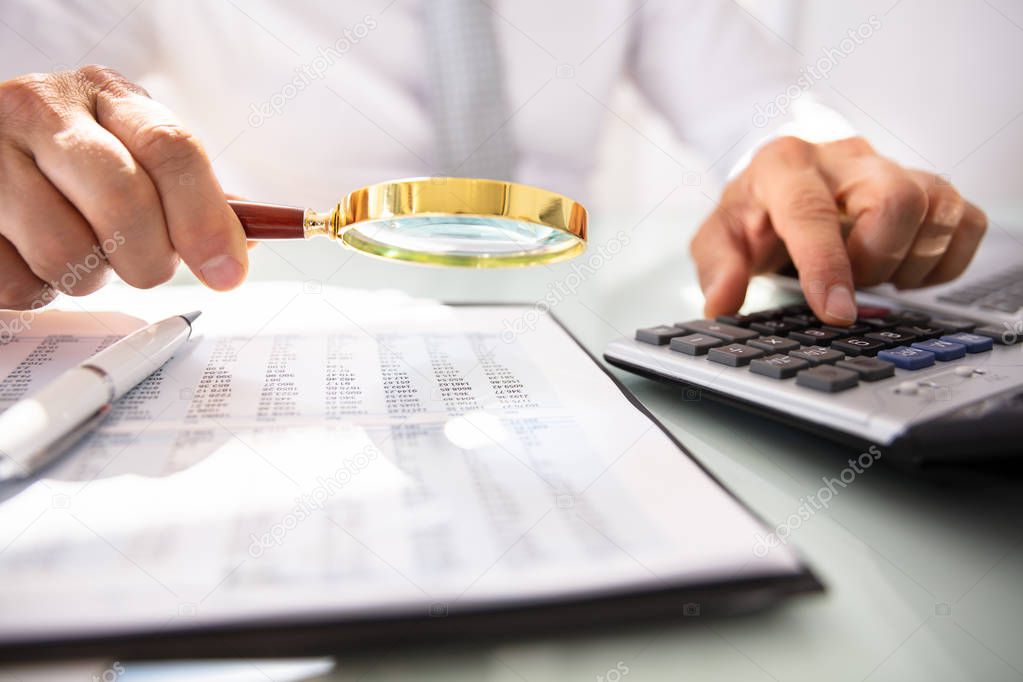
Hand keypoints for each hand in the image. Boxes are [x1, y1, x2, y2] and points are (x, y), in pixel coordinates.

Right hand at [0, 66, 247, 309]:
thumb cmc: (78, 160)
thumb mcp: (134, 153)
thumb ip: (192, 194)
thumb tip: (244, 246)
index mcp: (106, 96)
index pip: (170, 149)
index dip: (206, 218)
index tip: (227, 271)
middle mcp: (40, 111)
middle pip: (124, 202)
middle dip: (150, 258)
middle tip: (147, 266)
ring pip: (67, 253)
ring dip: (90, 276)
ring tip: (83, 252)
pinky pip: (17, 282)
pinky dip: (39, 288)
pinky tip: (36, 256)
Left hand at [690, 136, 986, 325]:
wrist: (783, 184)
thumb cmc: (755, 212)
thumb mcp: (720, 236)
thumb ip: (717, 267)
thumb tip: (722, 303)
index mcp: (786, 165)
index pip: (813, 211)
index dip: (827, 265)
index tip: (836, 312)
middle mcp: (845, 158)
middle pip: (896, 198)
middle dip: (876, 259)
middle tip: (850, 282)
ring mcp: (893, 167)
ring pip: (937, 208)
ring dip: (909, 262)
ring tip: (872, 276)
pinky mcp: (928, 187)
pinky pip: (965, 220)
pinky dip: (943, 261)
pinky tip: (905, 273)